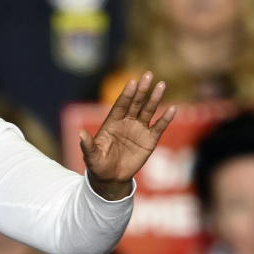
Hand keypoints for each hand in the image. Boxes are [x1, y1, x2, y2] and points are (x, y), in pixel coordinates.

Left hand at [80, 71, 176, 199]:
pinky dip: (165, 119)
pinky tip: (173, 109)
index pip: (121, 105)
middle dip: (142, 90)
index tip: (132, 82)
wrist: (111, 178)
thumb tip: (80, 134)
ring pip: (148, 111)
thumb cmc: (98, 165)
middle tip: (148, 75)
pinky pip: (159, 127)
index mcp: (112, 123)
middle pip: (136, 103)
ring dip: (155, 99)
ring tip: (162, 85)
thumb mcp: (91, 156)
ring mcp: (139, 130)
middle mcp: (127, 123)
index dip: (127, 94)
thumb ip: (87, 145)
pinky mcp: (150, 140)